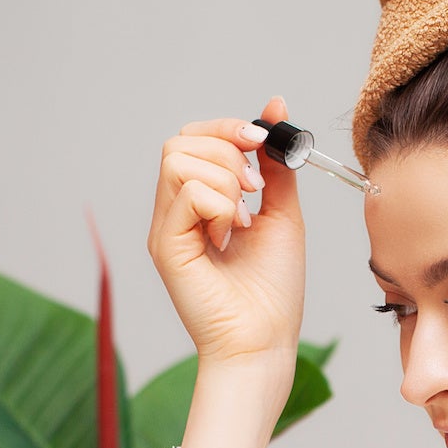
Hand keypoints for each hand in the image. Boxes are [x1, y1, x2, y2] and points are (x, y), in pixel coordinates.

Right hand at [146, 96, 305, 377]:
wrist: (264, 340)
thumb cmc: (272, 291)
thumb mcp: (282, 212)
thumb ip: (275, 165)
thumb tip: (275, 106)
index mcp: (198, 203)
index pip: (193, 139)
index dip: (227, 129)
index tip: (262, 142)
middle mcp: (175, 213)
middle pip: (180, 142)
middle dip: (226, 149)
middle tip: (255, 189)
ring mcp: (166, 229)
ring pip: (179, 161)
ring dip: (224, 179)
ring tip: (243, 218)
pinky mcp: (165, 247)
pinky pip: (187, 194)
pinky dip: (220, 205)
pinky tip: (231, 235)